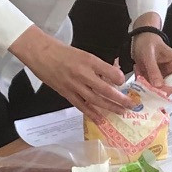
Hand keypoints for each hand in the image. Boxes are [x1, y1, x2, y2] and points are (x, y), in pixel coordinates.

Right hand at [10, 27, 132, 116]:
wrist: (40, 53)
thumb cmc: (62, 51)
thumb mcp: (83, 53)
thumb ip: (97, 65)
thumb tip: (112, 75)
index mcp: (89, 60)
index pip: (110, 72)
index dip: (119, 79)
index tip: (124, 82)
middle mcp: (83, 74)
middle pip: (105, 90)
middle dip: (120, 99)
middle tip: (131, 105)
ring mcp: (74, 85)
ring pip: (95, 100)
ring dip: (110, 107)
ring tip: (121, 112)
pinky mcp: (66, 93)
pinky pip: (81, 105)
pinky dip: (91, 113)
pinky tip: (101, 119)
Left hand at [130, 26, 171, 94]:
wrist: (141, 38)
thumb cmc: (148, 42)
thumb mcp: (149, 55)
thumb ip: (154, 70)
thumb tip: (158, 86)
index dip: (168, 89)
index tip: (155, 88)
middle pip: (169, 89)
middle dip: (155, 88)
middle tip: (144, 82)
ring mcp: (164, 76)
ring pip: (158, 90)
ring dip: (147, 85)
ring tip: (140, 72)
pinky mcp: (156, 78)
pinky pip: (150, 86)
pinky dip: (143, 82)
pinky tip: (139, 71)